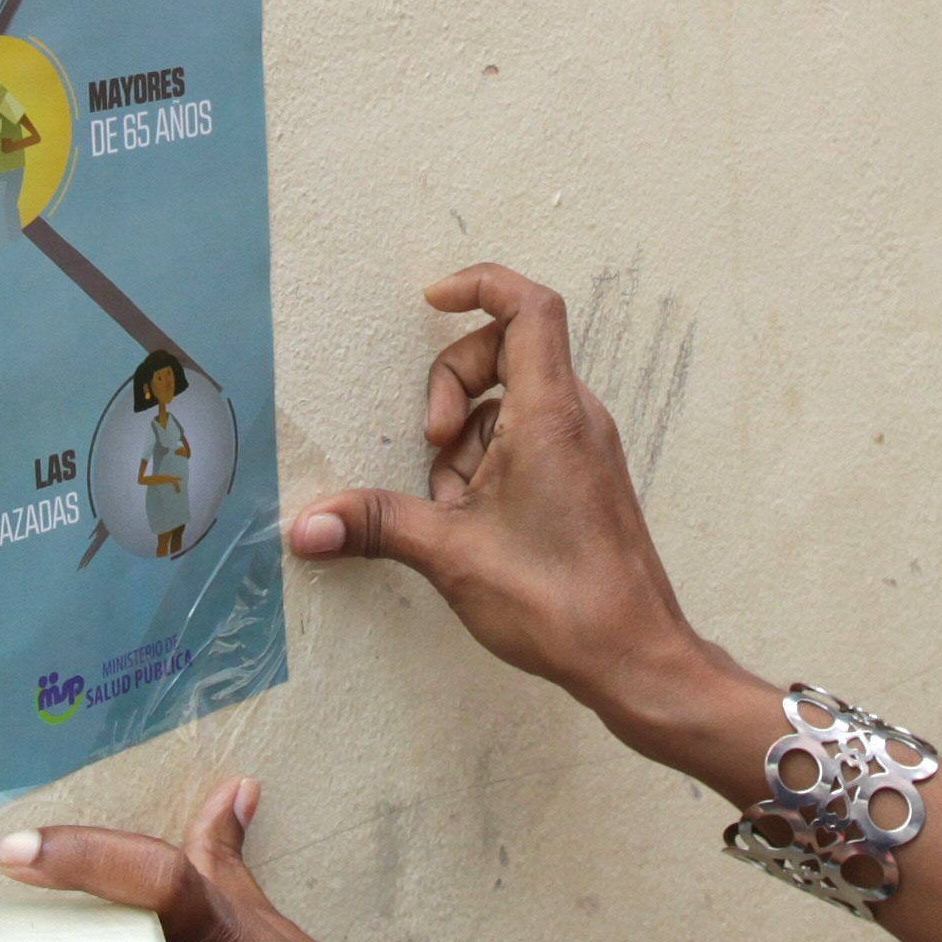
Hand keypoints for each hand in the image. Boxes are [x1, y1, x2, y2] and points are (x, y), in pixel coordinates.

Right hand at [286, 264, 741, 758]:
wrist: (634, 656)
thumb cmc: (564, 601)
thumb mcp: (450, 553)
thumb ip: (374, 524)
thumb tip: (308, 523)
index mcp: (551, 413)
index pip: (529, 307)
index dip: (480, 285)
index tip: (433, 301)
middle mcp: (576, 418)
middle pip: (505, 353)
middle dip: (451, 390)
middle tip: (433, 448)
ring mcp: (583, 449)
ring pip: (510, 406)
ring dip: (467, 442)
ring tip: (458, 508)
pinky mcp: (583, 479)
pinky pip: (526, 442)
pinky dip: (490, 466)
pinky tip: (477, 523)